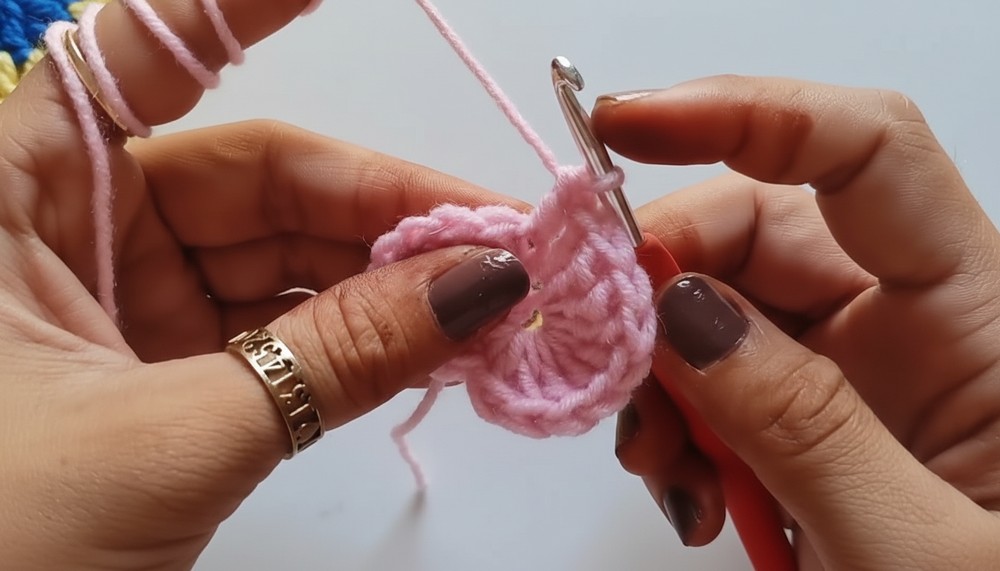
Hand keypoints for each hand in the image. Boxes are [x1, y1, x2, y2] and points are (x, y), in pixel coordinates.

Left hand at [0, 1, 528, 568]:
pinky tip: (435, 336)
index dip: (245, 7)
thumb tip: (487, 282)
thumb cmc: (0, 547)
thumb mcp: (176, 437)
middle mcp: (63, 229)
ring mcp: (117, 304)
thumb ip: (339, 354)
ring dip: (385, 280)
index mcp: (11, 197)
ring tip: (492, 298)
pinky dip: (353, 336)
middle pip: (252, 179)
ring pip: (276, 258)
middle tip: (499, 238)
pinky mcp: (158, 373)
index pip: (142, 59)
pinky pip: (273, 326)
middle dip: (382, 209)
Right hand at [594, 76, 999, 567]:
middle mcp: (911, 322)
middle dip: (663, 284)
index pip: (863, 152)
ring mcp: (854, 371)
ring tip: (666, 470)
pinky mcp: (808, 418)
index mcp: (978, 318)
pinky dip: (676, 424)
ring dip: (660, 376)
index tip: (619, 128)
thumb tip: (678, 308)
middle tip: (610, 364)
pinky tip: (688, 490)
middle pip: (758, 231)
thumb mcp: (914, 549)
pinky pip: (714, 380)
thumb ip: (800, 425)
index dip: (743, 112)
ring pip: (717, 309)